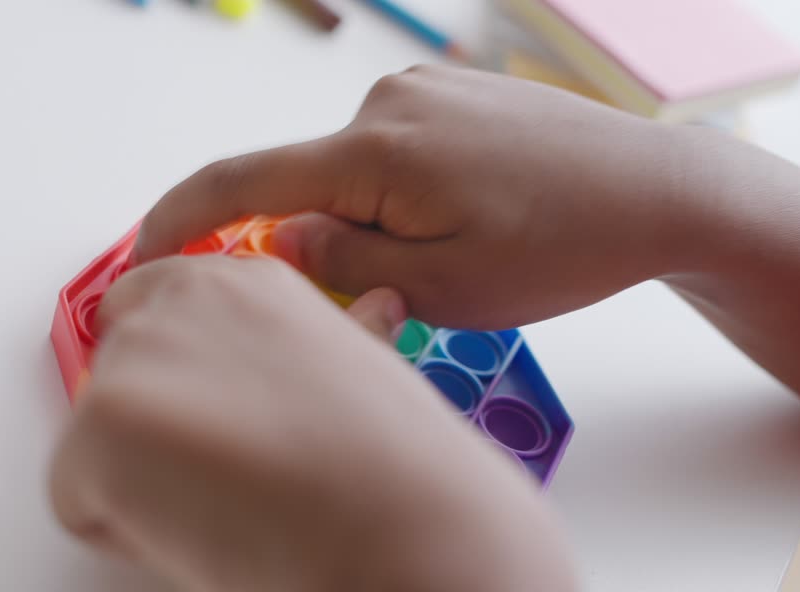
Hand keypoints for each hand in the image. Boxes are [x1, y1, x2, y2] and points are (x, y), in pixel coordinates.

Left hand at [50, 254, 533, 591]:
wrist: (403, 530)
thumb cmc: (399, 470)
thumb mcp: (369, 365)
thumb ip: (331, 337)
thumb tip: (374, 311)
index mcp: (245, 282)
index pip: (156, 310)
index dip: (180, 383)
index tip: (218, 425)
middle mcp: (177, 300)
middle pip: (115, 374)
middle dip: (153, 431)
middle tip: (234, 478)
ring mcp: (129, 359)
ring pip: (94, 442)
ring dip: (141, 483)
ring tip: (233, 505)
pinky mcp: (95, 428)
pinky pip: (73, 501)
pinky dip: (121, 535)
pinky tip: (204, 534)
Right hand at [133, 64, 695, 329]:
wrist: (659, 190)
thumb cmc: (562, 248)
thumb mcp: (443, 286)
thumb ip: (343, 266)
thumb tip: (282, 240)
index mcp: (375, 152)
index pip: (240, 183)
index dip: (178, 221)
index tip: (140, 258)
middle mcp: (385, 102)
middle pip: (302, 184)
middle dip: (318, 245)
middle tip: (394, 295)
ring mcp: (420, 89)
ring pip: (349, 172)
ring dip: (369, 222)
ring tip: (457, 255)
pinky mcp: (447, 91)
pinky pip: (388, 150)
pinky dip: (396, 194)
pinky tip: (468, 218)